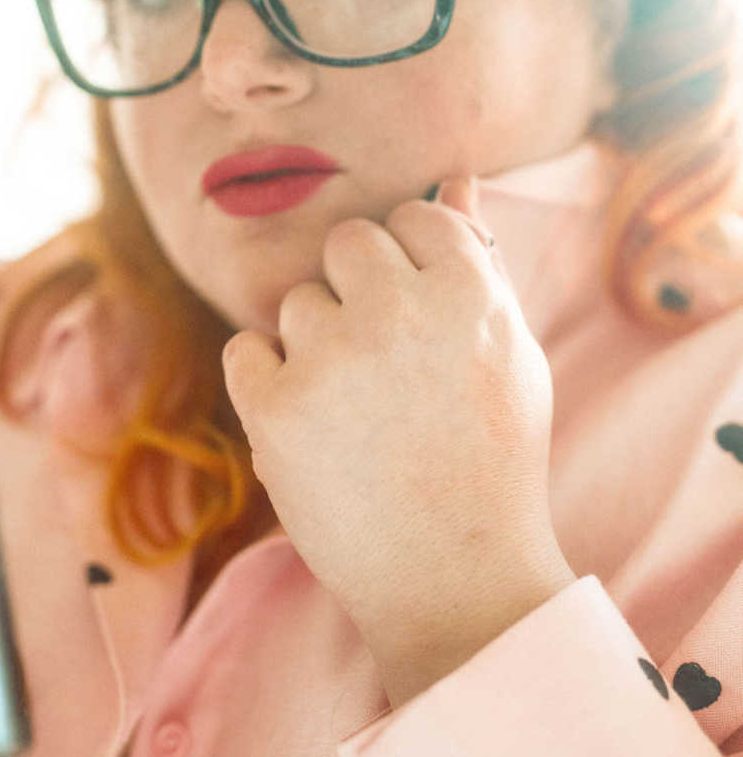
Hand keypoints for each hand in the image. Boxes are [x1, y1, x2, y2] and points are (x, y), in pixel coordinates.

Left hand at [223, 178, 575, 705]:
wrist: (454, 578)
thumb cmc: (491, 457)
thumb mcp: (510, 352)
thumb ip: (479, 259)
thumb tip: (454, 179)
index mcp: (468, 291)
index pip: (411, 216)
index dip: (411, 264)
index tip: (417, 312)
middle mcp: (398, 312)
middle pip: (348, 242)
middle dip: (360, 287)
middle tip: (386, 358)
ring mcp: (332, 361)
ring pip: (297, 301)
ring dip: (316, 343)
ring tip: (359, 411)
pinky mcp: (274, 410)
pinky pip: (245, 349)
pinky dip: (267, 382)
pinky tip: (313, 426)